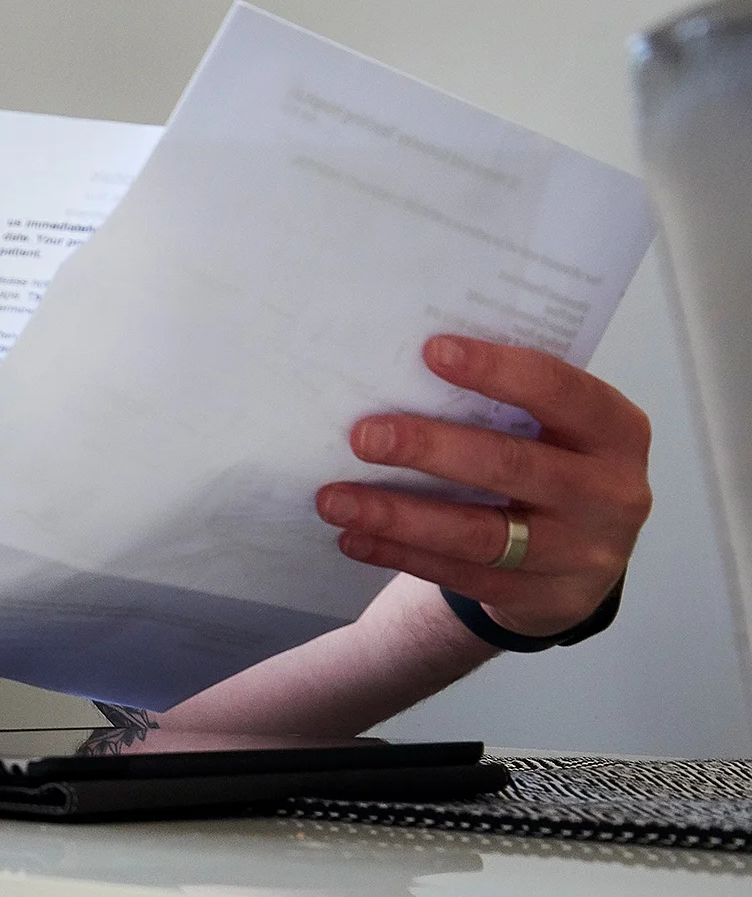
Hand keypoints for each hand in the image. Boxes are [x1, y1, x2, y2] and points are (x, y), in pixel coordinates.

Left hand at [315, 335, 650, 638]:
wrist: (584, 558)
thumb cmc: (551, 463)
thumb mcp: (553, 429)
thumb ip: (506, 402)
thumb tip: (401, 369)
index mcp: (616, 432)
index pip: (561, 392)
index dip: (498, 370)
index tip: (430, 352)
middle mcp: (611, 494)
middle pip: (511, 466)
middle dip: (430, 449)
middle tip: (363, 436)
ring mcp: (582, 554)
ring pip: (478, 533)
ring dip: (397, 514)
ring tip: (334, 499)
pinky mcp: (544, 599)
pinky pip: (460, 574)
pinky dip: (400, 554)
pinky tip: (354, 537)